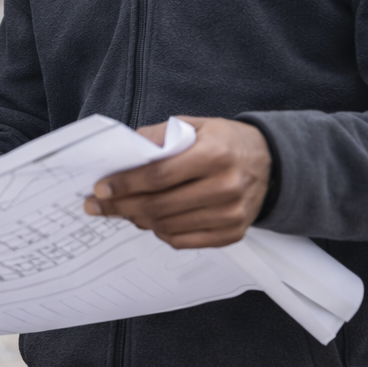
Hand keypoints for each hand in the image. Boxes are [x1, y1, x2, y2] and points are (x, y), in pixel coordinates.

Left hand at [83, 116, 270, 248]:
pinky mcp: (232, 233)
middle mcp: (226, 187)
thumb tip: (123, 156)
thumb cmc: (225, 142)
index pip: (159, 175)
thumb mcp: (195, 126)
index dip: (125, 184)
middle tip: (97, 205)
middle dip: (120, 206)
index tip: (100, 187)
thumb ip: (159, 136)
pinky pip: (183, 241)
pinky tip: (149, 220)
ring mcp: (231, 214)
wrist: (270, 164)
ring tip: (121, 210)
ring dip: (136, 220)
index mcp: (215, 155)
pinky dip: (160, 232)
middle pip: (160, 205)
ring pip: (168, 226)